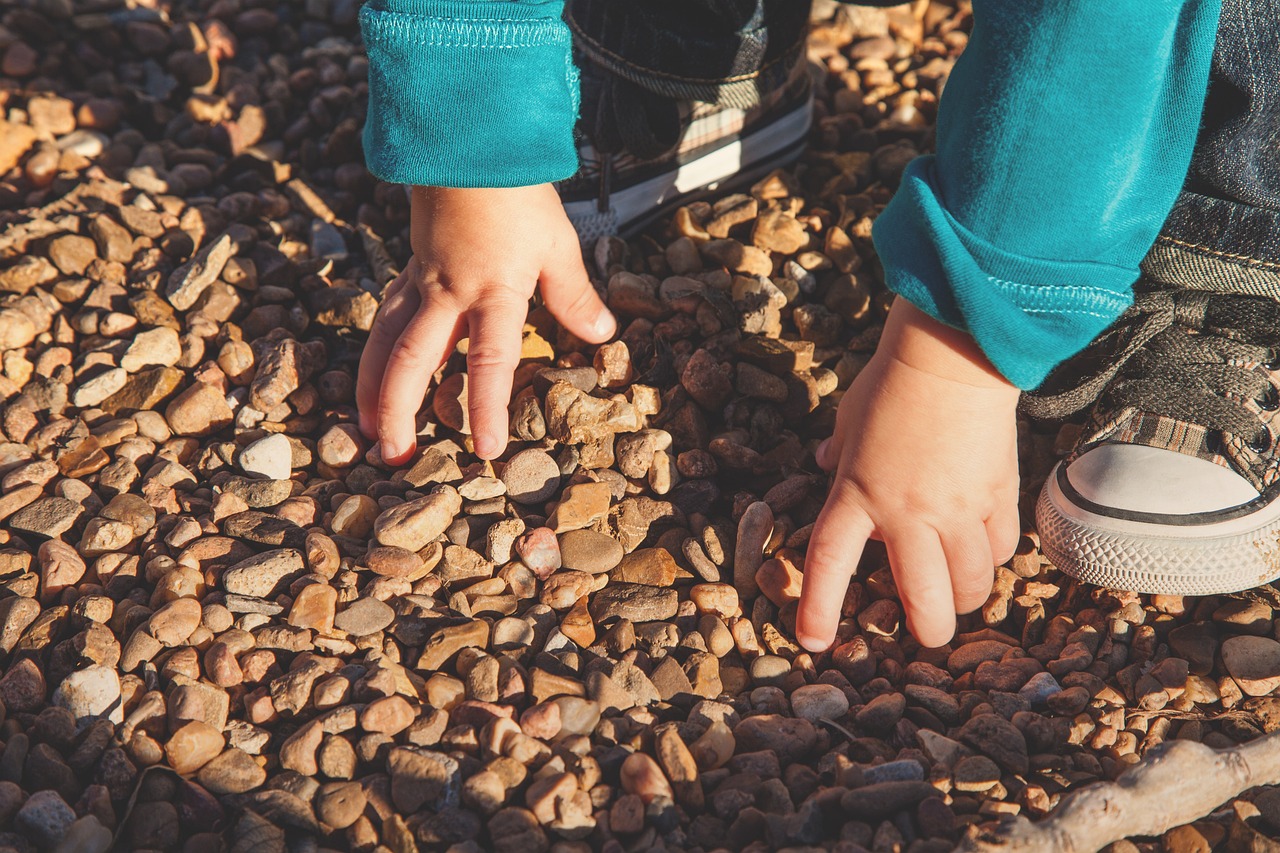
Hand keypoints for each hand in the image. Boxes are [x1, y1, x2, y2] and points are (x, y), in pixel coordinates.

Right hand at [358, 185, 615, 462]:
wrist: (470, 143)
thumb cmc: (517, 194)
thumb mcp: (556, 245)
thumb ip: (574, 295)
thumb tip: (600, 334)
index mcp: (491, 291)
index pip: (489, 361)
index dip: (486, 408)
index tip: (486, 449)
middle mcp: (447, 293)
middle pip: (413, 360)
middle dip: (399, 410)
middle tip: (393, 455)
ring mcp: (421, 281)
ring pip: (384, 340)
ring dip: (372, 386)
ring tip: (363, 425)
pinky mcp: (409, 269)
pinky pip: (384, 316)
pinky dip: (374, 350)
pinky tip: (372, 372)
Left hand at [796, 301, 1021, 649]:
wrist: (953, 355)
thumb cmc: (893, 382)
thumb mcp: (850, 418)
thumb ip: (838, 450)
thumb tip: (824, 462)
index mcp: (856, 493)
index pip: (829, 563)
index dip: (819, 608)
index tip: (812, 642)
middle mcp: (906, 512)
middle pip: (922, 598)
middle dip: (928, 630)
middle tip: (928, 635)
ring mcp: (955, 508)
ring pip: (970, 583)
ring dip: (965, 596)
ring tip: (959, 593)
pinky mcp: (996, 494)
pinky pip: (1001, 547)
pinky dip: (994, 556)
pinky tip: (985, 548)